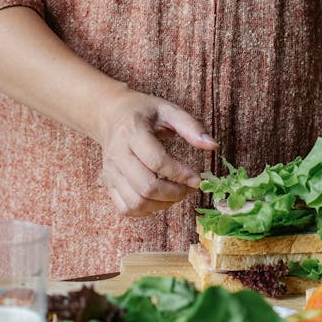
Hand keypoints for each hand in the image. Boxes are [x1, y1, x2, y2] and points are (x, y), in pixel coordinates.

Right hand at [98, 86, 216, 217]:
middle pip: (146, 187)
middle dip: (174, 193)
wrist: (111, 115)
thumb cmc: (143, 112)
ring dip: (162, 205)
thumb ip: (190, 126)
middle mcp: (117, 154)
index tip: (197, 179)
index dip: (181, 174)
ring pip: (136, 202)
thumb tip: (213, 146)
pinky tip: (159, 199)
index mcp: (132, 132)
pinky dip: (145, 211)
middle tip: (189, 188)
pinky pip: (125, 209)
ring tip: (176, 194)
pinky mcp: (109, 183)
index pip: (157, 161)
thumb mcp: (168, 110)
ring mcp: (111, 172)